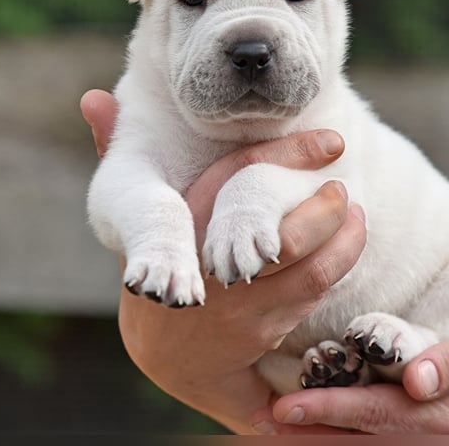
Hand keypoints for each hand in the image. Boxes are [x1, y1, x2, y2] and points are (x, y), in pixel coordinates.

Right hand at [80, 89, 367, 433]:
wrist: (167, 352)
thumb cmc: (159, 260)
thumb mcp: (135, 210)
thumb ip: (114, 150)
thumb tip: (90, 96)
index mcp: (182, 225)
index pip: (240, 179)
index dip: (293, 155)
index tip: (335, 140)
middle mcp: (212, 267)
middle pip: (283, 236)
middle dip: (324, 209)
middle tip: (344, 184)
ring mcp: (241, 305)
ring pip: (309, 271)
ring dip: (343, 239)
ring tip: (357, 211)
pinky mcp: (263, 329)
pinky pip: (311, 296)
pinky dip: (339, 266)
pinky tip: (352, 239)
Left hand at [252, 306, 448, 433]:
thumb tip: (418, 379)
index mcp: (444, 408)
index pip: (376, 413)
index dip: (330, 411)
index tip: (286, 407)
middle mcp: (432, 433)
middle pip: (360, 439)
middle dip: (308, 433)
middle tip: (256, 425)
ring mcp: (431, 442)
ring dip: (318, 441)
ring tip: (269, 433)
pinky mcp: (428, 439)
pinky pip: (381, 444)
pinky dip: (346, 439)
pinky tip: (314, 433)